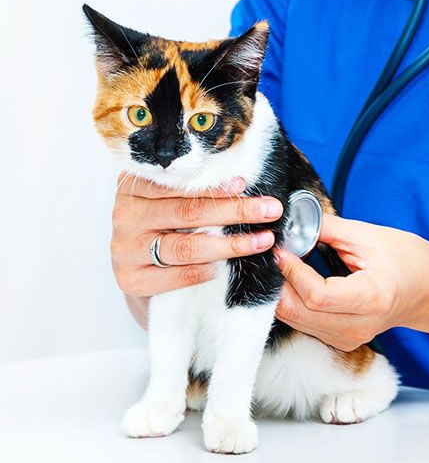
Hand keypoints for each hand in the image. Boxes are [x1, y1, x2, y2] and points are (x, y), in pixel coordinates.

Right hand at [111, 172, 282, 296]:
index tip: (246, 184)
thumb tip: (242, 184)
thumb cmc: (163, 224)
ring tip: (260, 241)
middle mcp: (126, 214)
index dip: (214, 185)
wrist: (136, 265)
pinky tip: (223, 267)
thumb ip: (196, 190)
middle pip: (188, 213)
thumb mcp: (172, 199)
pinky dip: (202, 271)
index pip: (179, 184)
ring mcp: (125, 248)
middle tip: (269, 211)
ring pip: (185, 246)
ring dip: (229, 245)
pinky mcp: (130, 278)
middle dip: (235, 211)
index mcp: (134, 185)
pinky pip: (175, 276)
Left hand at [274, 214, 428, 350]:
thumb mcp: (369, 235)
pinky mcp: (342, 341)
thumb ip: (328, 229)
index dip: (293, 272)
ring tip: (289, 266)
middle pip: (299, 312)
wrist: (428, 289)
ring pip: (295, 320)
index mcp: (372, 297)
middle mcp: (360, 325)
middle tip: (279, 256)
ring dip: (284, 293)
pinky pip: (303, 324)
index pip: (316, 295)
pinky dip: (294, 303)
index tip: (283, 250)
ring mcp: (350, 338)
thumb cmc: (406, 259)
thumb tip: (293, 222)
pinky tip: (300, 282)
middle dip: (281, 283)